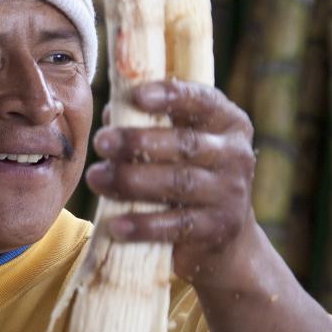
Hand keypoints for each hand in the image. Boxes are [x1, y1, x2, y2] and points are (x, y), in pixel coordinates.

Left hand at [84, 79, 258, 283]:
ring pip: (179, 183)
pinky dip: (144, 225)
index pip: (202, 101)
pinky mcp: (220, 228)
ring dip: (132, 181)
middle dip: (138, 142)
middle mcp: (235, 154)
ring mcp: (231, 193)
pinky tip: (115, 225)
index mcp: (228, 121)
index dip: (170, 96)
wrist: (223, 235)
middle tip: (101, 142)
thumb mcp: (176, 142)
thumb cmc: (187, 172)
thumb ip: (147, 122)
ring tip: (96, 178)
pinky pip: (178, 225)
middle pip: (185, 144)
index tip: (136, 96)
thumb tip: (111, 113)